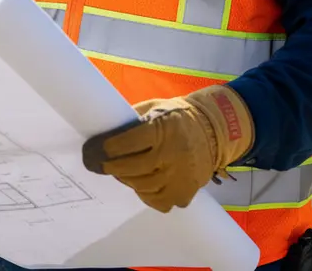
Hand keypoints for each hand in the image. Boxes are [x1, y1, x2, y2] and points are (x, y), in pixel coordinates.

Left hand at [82, 85, 253, 212]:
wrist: (213, 130)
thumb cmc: (177, 116)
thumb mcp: (155, 108)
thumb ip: (133, 119)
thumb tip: (106, 128)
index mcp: (162, 129)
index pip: (129, 142)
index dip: (110, 147)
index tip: (98, 148)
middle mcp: (172, 154)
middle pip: (134, 168)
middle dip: (112, 167)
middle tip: (101, 164)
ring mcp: (181, 176)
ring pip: (144, 187)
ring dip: (127, 181)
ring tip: (120, 173)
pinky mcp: (187, 192)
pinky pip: (160, 202)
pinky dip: (147, 196)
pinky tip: (142, 185)